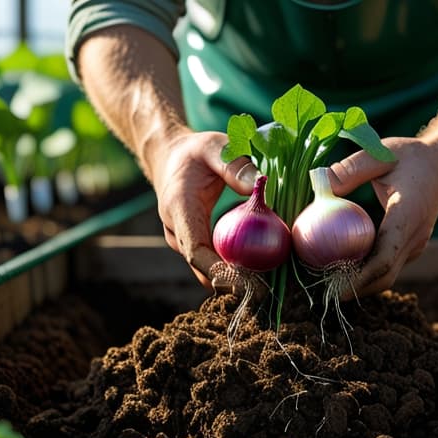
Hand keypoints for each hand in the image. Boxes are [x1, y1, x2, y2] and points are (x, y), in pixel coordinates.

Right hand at [149, 129, 257, 289]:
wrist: (170, 158)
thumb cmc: (195, 152)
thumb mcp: (214, 146)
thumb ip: (234, 164)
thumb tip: (257, 184)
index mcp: (179, 208)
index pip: (195, 249)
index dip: (218, 270)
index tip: (244, 282)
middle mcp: (178, 231)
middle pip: (202, 267)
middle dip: (232, 282)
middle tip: (266, 290)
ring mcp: (185, 240)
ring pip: (207, 268)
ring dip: (234, 279)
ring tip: (267, 286)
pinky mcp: (195, 243)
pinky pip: (213, 261)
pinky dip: (233, 268)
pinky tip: (260, 273)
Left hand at [328, 136, 437, 296]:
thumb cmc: (411, 158)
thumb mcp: (381, 154)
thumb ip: (351, 168)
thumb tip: (319, 182)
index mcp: (408, 215)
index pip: (386, 256)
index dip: (361, 277)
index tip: (336, 288)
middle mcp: (415, 237)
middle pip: (385, 275)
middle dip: (356, 288)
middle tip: (323, 293)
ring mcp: (415, 245)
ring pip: (387, 275)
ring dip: (360, 283)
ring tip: (327, 284)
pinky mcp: (410, 248)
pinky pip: (388, 266)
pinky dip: (367, 272)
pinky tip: (342, 269)